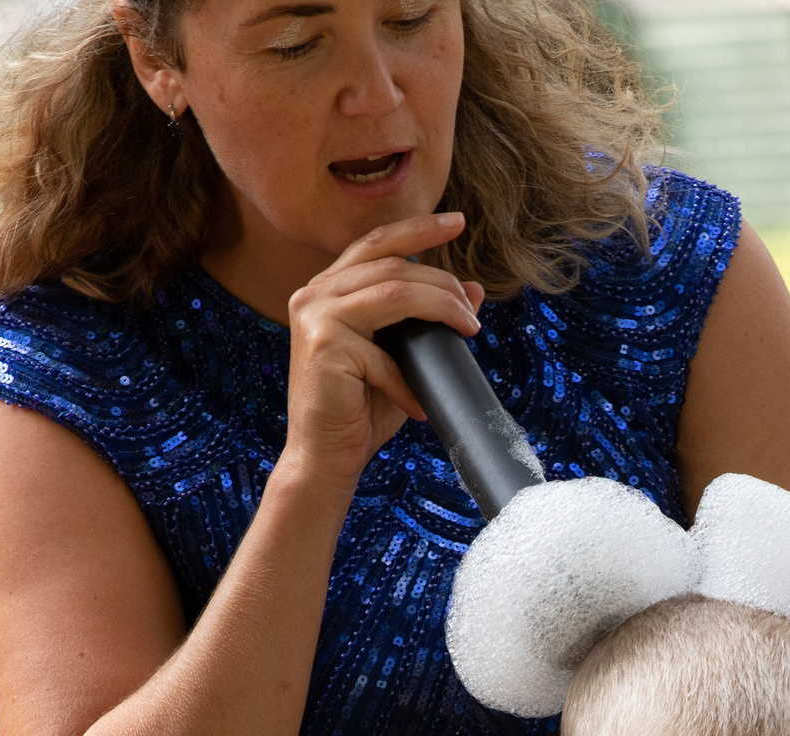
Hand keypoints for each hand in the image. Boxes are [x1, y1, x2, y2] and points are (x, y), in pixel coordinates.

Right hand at [281, 211, 485, 482]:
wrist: (324, 459)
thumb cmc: (362, 410)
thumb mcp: (405, 357)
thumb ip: (429, 320)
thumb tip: (474, 289)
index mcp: (328, 289)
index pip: (377, 243)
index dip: (418, 228)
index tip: (458, 222)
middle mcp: (314, 293)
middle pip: (392, 263)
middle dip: (443, 282)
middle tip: (473, 313)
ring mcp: (315, 315)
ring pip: (395, 290)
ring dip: (442, 308)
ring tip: (467, 333)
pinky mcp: (323, 344)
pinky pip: (388, 351)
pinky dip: (412, 380)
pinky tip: (420, 404)